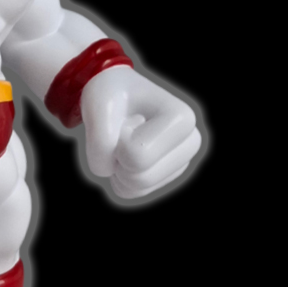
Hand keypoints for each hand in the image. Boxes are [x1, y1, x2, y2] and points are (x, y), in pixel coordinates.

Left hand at [80, 65, 201, 203]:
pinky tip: (123, 154)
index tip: (124, 118)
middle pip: (138, 178)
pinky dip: (117, 177)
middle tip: (121, 131)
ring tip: (123, 140)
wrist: (115, 94)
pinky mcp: (166, 176)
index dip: (116, 140)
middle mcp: (190, 143)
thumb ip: (100, 142)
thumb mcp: (97, 105)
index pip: (136, 155)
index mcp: (182, 119)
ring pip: (135, 188)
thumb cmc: (111, 94)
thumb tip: (108, 173)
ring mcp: (180, 162)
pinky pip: (131, 192)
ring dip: (115, 168)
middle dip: (116, 158)